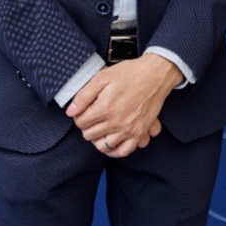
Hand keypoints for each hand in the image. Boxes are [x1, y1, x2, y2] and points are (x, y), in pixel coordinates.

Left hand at [67, 54, 181, 157]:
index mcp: (105, 108)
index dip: (78, 116)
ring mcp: (129, 130)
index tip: (83, 110)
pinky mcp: (139, 133)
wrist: (154, 75)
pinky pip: (124, 151)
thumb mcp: (102, 77)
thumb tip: (70, 111)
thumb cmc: (129, 74)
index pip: (81, 122)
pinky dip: (114, 151)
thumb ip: (84, 95)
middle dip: (86, 126)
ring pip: (103, 146)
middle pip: (89, 135)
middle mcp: (116, 122)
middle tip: (90, 117)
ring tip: (98, 129)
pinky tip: (111, 143)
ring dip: (97, 139)